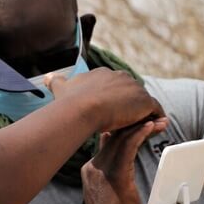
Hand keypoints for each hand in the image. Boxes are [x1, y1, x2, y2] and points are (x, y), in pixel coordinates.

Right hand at [47, 69, 164, 131]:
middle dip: (130, 105)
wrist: (82, 108)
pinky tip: (152, 130)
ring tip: (142, 128)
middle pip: (131, 92)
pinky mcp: (145, 102)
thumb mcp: (61, 87)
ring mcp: (135, 88)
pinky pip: (155, 110)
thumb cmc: (71, 100)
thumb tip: (47, 77)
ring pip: (143, 102)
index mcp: (104, 74)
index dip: (114, 100)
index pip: (115, 86)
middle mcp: (121, 77)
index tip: (113, 112)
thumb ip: (56, 81)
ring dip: (143, 113)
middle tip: (127, 122)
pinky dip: (155, 119)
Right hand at [82, 120, 166, 203]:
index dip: (125, 131)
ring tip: (158, 120)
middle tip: (154, 117)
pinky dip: (140, 134)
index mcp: (90, 168)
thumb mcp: (105, 192)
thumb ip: (109, 176)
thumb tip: (119, 164)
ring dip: (141, 126)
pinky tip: (150, 127)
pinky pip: (128, 147)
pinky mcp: (116, 174)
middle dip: (134, 125)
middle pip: (114, 136)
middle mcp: (94, 165)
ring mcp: (103, 169)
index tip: (141, 124)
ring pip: (122, 138)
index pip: (108, 142)